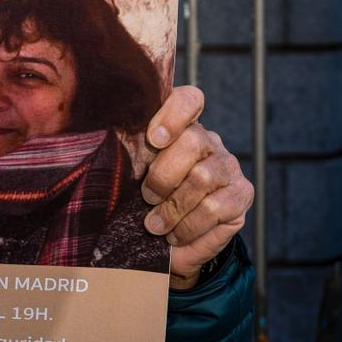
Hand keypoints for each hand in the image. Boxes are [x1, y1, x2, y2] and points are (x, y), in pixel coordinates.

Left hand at [141, 86, 252, 289]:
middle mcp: (209, 141)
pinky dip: (189, 226)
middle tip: (147, 196)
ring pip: (203, 177)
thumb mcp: (133, 176)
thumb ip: (129, 158)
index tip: (153, 139)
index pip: (188, 100)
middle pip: (193, 141)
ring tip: (154, 225)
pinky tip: (175, 235)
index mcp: (180, 128)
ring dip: (173, 207)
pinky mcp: (241, 195)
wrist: (171, 241)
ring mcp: (228, 167)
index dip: (173, 115)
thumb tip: (100, 148)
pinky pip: (215, 208)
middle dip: (164, 174)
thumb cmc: (144, 201)